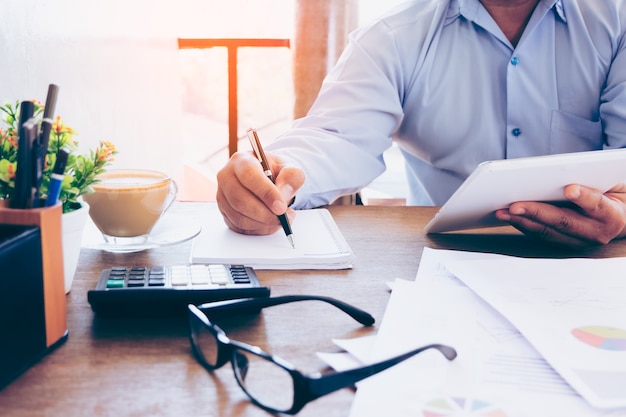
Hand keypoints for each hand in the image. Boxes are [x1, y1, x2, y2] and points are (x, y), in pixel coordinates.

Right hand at [216, 151, 304, 234]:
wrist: (267, 178)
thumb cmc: (275, 171)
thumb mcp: (289, 167)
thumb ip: (291, 176)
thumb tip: (283, 194)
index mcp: (241, 161)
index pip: (249, 176)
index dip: (266, 193)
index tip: (281, 207)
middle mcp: (227, 177)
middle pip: (240, 200)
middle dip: (265, 214)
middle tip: (283, 218)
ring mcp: (223, 196)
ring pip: (239, 217)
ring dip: (263, 224)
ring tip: (281, 220)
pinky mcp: (225, 212)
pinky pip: (239, 227)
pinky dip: (258, 229)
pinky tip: (270, 223)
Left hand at [495, 183, 625, 247]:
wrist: (620, 217)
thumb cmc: (612, 194)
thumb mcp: (612, 183)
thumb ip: (596, 179)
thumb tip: (569, 172)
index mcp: (612, 216)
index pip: (598, 206)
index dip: (584, 198)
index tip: (569, 189)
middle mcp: (595, 233)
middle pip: (564, 222)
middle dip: (537, 212)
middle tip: (515, 204)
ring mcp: (578, 242)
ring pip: (547, 232)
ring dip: (522, 221)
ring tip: (503, 211)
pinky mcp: (563, 244)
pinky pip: (540, 235)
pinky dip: (522, 225)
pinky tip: (508, 217)